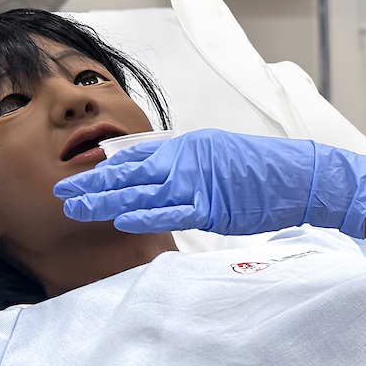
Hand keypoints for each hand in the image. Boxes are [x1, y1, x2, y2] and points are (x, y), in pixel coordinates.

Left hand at [53, 129, 365, 238]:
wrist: (302, 176)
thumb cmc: (267, 170)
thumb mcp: (224, 156)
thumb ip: (193, 165)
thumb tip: (167, 177)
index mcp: (192, 145)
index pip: (140, 154)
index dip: (108, 167)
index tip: (83, 175)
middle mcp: (190, 159)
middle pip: (132, 173)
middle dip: (94, 184)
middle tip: (63, 193)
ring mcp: (200, 182)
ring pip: (142, 192)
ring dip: (106, 201)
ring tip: (76, 209)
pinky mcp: (212, 206)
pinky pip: (171, 212)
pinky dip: (145, 215)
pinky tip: (121, 220)